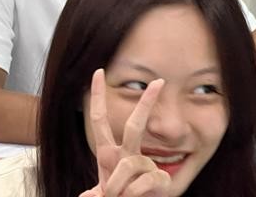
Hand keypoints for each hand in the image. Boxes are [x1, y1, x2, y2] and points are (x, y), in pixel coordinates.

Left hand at [82, 69, 169, 196]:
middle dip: (146, 103)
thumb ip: (94, 193)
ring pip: (129, 165)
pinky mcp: (161, 179)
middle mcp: (128, 154)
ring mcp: (146, 165)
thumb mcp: (102, 193)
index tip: (98, 71)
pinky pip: (144, 181)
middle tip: (158, 81)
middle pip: (135, 125)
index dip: (97, 96)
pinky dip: (134, 193)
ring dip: (118, 186)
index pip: (100, 119)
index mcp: (109, 153)